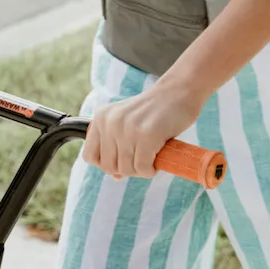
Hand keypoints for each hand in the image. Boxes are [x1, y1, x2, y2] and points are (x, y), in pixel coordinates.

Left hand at [82, 81, 202, 179]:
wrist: (179, 91)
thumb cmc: (155, 110)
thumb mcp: (129, 123)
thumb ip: (117, 147)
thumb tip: (116, 177)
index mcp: (102, 118)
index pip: (90, 156)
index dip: (106, 163)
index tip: (122, 159)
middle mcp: (110, 122)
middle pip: (109, 167)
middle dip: (127, 168)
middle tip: (143, 157)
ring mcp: (127, 129)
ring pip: (126, 170)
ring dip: (141, 169)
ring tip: (152, 154)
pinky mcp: (146, 135)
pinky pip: (142, 168)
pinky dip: (151, 170)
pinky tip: (158, 157)